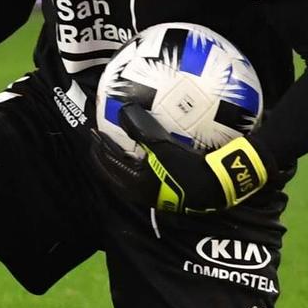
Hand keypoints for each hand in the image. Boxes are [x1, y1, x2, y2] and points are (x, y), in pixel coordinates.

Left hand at [104, 105, 269, 213]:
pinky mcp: (166, 194)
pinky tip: (145, 155)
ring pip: (127, 178)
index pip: (108, 164)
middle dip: (105, 158)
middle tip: (99, 141)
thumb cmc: (186, 168)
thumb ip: (140, 129)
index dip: (99, 148)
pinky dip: (136, 165)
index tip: (93, 134)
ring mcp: (152, 195)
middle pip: (113, 174)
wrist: (215, 186)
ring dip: (120, 163)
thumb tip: (124, 111)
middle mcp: (139, 193)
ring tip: (118, 148)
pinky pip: (142, 177)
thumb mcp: (162, 146)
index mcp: (134, 184)